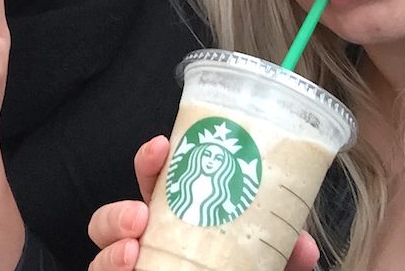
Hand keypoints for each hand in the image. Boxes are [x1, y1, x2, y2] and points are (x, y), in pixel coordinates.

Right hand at [88, 136, 319, 270]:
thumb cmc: (241, 266)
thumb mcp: (265, 257)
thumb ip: (281, 250)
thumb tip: (303, 245)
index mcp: (176, 214)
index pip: (153, 179)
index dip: (151, 160)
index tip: (162, 145)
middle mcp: (149, 239)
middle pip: (112, 218)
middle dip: (117, 212)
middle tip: (139, 216)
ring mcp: (138, 264)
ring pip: (100, 255)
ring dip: (109, 251)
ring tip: (131, 252)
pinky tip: (132, 270)